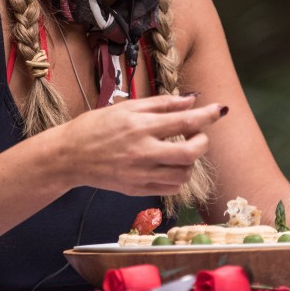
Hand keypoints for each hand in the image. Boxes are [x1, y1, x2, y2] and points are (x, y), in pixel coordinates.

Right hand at [52, 93, 223, 195]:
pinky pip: (170, 188)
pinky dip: (178, 177)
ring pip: (183, 174)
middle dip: (203, 142)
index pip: (185, 121)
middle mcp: (143, 152)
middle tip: (198, 134)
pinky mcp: (137, 189)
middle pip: (190, 152)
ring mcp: (141, 174)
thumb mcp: (127, 107)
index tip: (220, 110)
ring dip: (191, 161)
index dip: (207, 116)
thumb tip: (190, 101)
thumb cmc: (96, 126)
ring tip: (182, 149)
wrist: (69, 156)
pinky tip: (171, 165)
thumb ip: (161, 104)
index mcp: (140, 127)